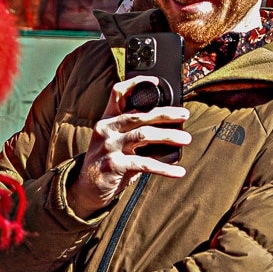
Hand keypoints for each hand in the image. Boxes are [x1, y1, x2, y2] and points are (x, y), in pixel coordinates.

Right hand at [67, 77, 189, 217]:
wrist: (86, 188)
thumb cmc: (107, 162)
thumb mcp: (115, 142)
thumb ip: (133, 132)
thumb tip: (167, 127)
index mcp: (107, 120)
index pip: (118, 93)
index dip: (135, 83)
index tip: (155, 82)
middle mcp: (107, 129)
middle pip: (139, 115)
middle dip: (165, 114)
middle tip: (185, 114)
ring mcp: (109, 146)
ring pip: (144, 135)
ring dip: (169, 136)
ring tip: (186, 139)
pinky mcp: (114, 165)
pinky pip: (144, 164)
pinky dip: (164, 168)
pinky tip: (178, 171)